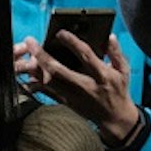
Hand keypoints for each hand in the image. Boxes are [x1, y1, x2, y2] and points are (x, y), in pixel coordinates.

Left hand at [15, 33, 138, 144]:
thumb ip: (116, 53)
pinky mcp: (67, 103)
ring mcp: (75, 97)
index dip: (72, 43)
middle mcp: (86, 86)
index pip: (85, 55)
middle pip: (59, 71)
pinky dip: (37, 83)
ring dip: (35, 69)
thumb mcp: (123, 71)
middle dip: (43, 56)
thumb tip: (109, 36)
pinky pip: (48, 93)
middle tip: (31, 42)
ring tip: (26, 56)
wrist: (115, 118)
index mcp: (102, 75)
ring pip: (50, 83)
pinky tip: (28, 75)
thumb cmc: (119, 91)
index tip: (60, 33)